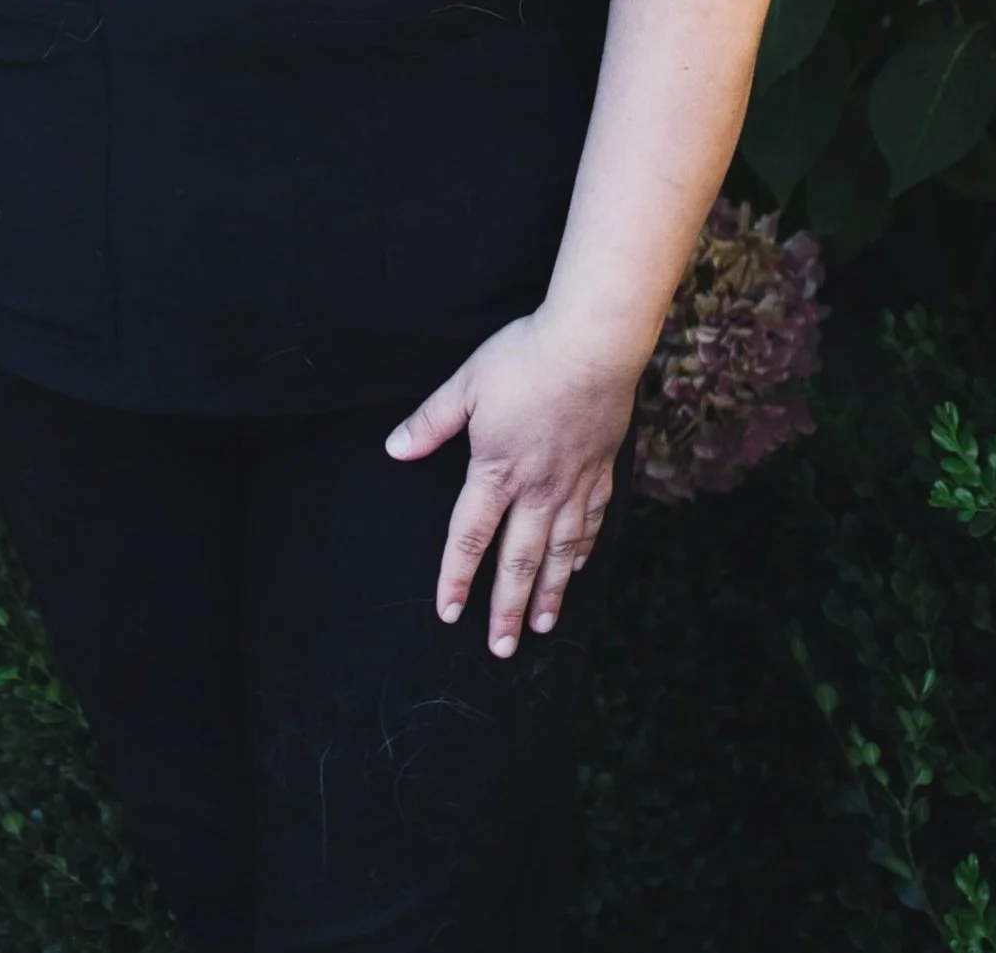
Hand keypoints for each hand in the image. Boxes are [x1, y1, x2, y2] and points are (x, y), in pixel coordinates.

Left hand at [383, 309, 641, 656]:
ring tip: (541, 627)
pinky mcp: (601, 470)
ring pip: (559, 553)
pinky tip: (580, 567)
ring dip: (549, 593)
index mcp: (496, 472)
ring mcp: (573, 484)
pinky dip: (584, 550)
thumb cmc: (524, 359)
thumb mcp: (467, 384)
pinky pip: (591, 522)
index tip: (448, 613)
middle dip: (507, 609)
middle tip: (502, 648)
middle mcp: (536, 490)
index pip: (470, 538)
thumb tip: (395, 449)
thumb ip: (431, 422)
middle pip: (518, 561)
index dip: (456, 578)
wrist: (592, 345)